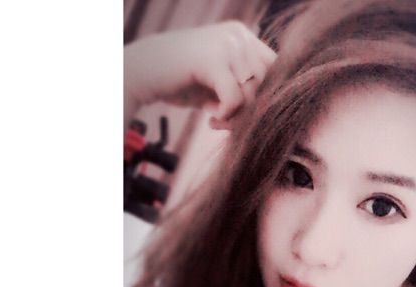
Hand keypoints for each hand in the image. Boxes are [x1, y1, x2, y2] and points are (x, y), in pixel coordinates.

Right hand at [124, 21, 276, 129]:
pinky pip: (235, 98)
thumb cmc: (180, 81)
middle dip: (252, 111)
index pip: (276, 72)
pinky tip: (211, 119)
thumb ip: (245, 92)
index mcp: (243, 36)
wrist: (140, 73)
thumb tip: (273, 113)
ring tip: (216, 120)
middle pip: (268, 84)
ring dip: (238, 117)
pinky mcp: (212, 58)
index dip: (265, 98)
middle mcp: (239, 35)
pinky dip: (227, 116)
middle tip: (227, 122)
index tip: (242, 115)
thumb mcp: (219, 85)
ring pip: (253, 94)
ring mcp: (227, 44)